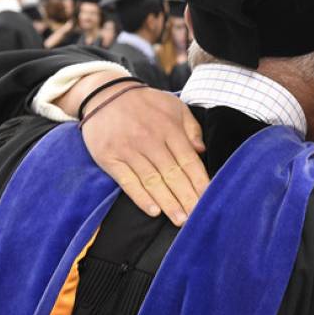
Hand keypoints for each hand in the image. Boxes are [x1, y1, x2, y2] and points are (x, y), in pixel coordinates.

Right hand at [79, 83, 209, 225]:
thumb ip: (190, 128)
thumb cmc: (145, 103)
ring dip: (168, 203)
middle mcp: (150, 140)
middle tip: (198, 218)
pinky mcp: (110, 158)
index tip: (209, 199)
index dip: (200, 182)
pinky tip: (153, 210)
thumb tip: (202, 151)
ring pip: (152, 181)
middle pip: (173, 175)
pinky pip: (127, 182)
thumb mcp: (173, 106)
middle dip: (187, 198)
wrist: (104, 94)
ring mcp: (129, 150)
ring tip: (180, 220)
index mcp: (169, 128)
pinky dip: (140, 197)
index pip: (188, 161)